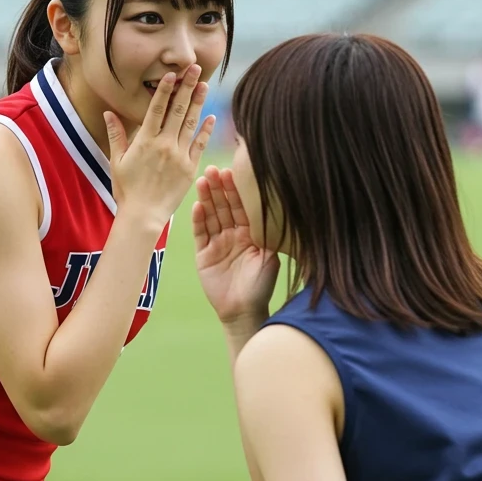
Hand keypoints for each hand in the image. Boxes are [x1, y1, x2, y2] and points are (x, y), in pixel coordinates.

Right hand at [104, 65, 214, 228]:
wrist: (143, 215)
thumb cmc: (127, 190)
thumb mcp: (117, 161)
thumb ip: (116, 135)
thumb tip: (108, 113)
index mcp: (145, 141)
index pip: (156, 108)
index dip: (165, 89)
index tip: (172, 74)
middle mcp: (164, 144)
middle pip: (177, 110)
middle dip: (187, 87)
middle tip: (195, 68)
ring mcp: (179, 156)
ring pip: (191, 123)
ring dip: (198, 102)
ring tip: (204, 85)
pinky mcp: (189, 168)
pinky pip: (200, 145)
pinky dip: (206, 130)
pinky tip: (211, 117)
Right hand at [193, 164, 279, 325]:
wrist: (244, 310)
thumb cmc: (261, 285)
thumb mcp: (270, 255)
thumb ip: (270, 232)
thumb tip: (283, 206)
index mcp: (250, 232)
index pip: (242, 206)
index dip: (236, 190)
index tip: (232, 171)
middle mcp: (233, 234)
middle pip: (223, 207)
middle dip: (218, 188)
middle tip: (213, 169)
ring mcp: (217, 243)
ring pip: (210, 216)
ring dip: (206, 199)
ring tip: (203, 181)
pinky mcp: (204, 254)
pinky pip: (200, 234)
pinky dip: (199, 220)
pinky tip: (198, 206)